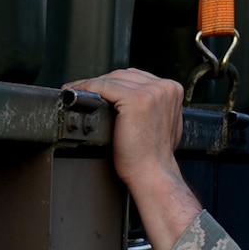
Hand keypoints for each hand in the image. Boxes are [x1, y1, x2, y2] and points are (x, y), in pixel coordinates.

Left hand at [63, 68, 202, 249]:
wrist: (152, 174)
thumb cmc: (152, 156)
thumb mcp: (160, 124)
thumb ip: (153, 106)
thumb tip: (131, 100)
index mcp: (172, 90)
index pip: (136, 78)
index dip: (113, 82)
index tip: (96, 88)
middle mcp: (165, 88)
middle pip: (124, 75)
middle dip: (102, 82)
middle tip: (81, 89)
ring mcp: (152, 92)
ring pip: (113, 79)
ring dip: (91, 84)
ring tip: (75, 90)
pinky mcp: (136, 99)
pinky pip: (104, 87)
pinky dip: (87, 88)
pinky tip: (75, 93)